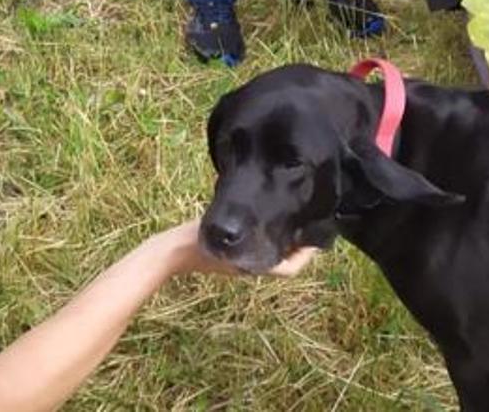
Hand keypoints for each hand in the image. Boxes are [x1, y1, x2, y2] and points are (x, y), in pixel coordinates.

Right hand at [156, 219, 318, 277]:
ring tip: (293, 224)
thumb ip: (247, 228)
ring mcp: (243, 263)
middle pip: (285, 264)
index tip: (314, 240)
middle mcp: (251, 268)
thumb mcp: (225, 230)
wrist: (174, 250)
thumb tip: (275, 218)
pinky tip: (267, 224)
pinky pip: (261, 252)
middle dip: (298, 249)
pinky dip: (270, 242)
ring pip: (273, 258)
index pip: (290, 270)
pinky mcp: (235, 256)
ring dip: (285, 246)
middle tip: (307, 228)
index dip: (305, 257)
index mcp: (253, 267)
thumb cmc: (198, 241)